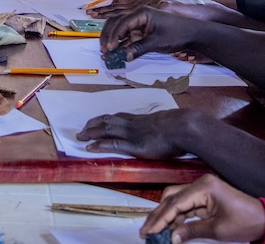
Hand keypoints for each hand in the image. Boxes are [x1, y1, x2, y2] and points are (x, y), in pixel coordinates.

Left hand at [76, 109, 191, 158]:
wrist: (183, 128)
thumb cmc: (182, 127)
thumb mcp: (170, 123)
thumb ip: (164, 126)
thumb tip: (168, 130)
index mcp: (143, 119)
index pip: (120, 116)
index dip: (108, 118)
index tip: (99, 120)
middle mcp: (133, 124)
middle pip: (109, 120)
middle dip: (94, 123)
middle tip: (84, 127)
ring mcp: (132, 133)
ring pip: (106, 130)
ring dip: (91, 132)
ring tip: (80, 135)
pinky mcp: (133, 145)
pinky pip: (112, 144)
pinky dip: (99, 145)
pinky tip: (90, 147)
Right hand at [98, 6, 191, 61]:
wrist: (192, 33)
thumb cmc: (178, 33)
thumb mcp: (157, 42)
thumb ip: (139, 48)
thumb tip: (124, 56)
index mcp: (142, 12)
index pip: (122, 22)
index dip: (114, 36)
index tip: (110, 48)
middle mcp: (138, 14)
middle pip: (116, 22)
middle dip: (108, 36)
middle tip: (103, 50)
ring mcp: (139, 21)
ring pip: (119, 28)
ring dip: (112, 39)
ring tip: (106, 53)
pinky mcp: (141, 29)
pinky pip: (126, 34)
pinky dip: (120, 42)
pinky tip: (116, 52)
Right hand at [140, 175, 264, 243]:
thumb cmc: (245, 222)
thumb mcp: (217, 230)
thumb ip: (191, 231)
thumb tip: (171, 237)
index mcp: (204, 187)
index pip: (175, 202)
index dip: (160, 218)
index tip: (149, 231)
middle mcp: (200, 184)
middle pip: (171, 198)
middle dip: (158, 215)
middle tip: (145, 231)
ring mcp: (202, 189)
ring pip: (175, 201)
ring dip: (165, 216)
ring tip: (154, 231)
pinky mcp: (204, 196)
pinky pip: (184, 206)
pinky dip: (176, 217)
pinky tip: (168, 228)